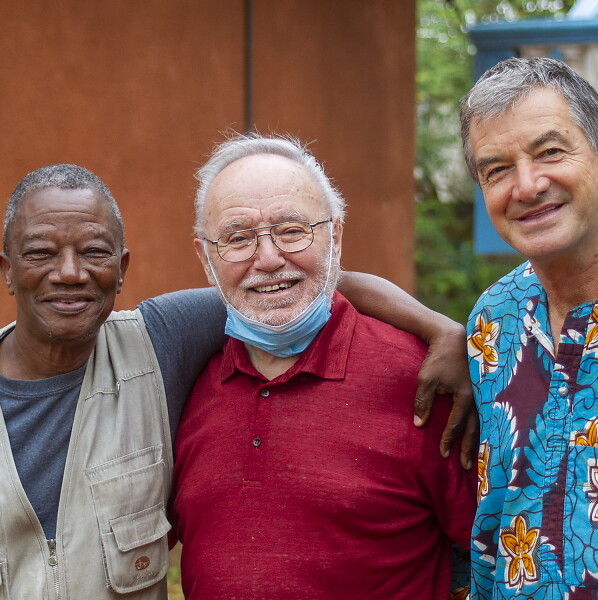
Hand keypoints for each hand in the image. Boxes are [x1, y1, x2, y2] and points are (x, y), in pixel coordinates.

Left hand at [413, 319, 477, 469]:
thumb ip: (423, 403)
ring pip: (483, 422)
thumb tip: (419, 425)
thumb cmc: (439, 358)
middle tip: (467, 467)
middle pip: (475, 429)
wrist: (454, 337)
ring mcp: (484, 393)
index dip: (448, 440)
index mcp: (466, 397)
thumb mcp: (426, 379)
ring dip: (480, 439)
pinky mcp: (484, 388)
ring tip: (478, 456)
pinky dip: (483, 425)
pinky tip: (483, 433)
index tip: (443, 455)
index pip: (456, 425)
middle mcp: (479, 398)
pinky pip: (484, 412)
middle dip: (471, 449)